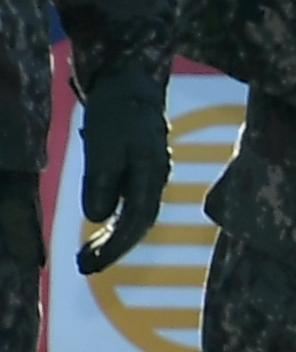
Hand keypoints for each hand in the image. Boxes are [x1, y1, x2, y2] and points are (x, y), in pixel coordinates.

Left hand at [73, 67, 171, 275]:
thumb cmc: (116, 112)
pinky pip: (133, 204)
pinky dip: (115, 222)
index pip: (135, 222)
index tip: (90, 266)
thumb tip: (96, 217)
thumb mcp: (102, 145)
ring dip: (112, 238)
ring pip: (136, 216)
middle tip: (84, 268)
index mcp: (150, 176)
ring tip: (87, 255)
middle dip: (112, 249)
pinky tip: (101, 227)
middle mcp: (156, 180)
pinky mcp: (143, 169)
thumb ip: (101, 181)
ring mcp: (152, 174)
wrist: (132, 83)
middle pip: (138, 224)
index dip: (114, 248)